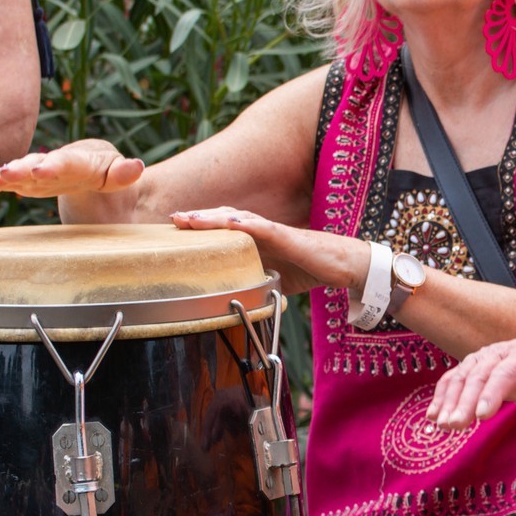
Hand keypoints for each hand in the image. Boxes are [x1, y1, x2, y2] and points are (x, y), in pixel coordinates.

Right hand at [0, 138, 142, 200]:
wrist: (88, 165)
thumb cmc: (104, 170)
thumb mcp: (117, 173)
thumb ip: (125, 173)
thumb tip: (137, 167)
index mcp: (77, 160)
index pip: (65, 162)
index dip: (53, 165)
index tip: (41, 170)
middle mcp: (52, 162)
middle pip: (35, 163)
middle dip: (20, 168)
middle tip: (3, 173)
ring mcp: (36, 171)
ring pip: (17, 171)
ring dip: (1, 176)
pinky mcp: (25, 181)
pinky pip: (6, 182)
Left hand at [168, 206, 364, 294]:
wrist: (342, 265)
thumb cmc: (310, 268)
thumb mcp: (275, 279)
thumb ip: (255, 281)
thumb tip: (239, 298)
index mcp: (256, 240)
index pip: (223, 229)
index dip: (201, 227)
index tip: (177, 230)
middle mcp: (261, 231)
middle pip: (223, 218)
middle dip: (198, 218)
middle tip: (173, 219)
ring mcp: (273, 231)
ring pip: (237, 219)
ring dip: (212, 218)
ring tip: (190, 219)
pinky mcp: (286, 236)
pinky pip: (261, 227)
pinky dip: (243, 224)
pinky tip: (228, 222)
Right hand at [426, 335, 515, 434]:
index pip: (506, 374)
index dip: (492, 394)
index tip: (482, 416)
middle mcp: (498, 353)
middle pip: (478, 377)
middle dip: (465, 402)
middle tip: (455, 426)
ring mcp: (481, 359)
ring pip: (461, 378)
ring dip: (448, 402)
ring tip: (444, 426)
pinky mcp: (469, 368)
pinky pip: (451, 381)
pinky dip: (441, 397)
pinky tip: (433, 417)